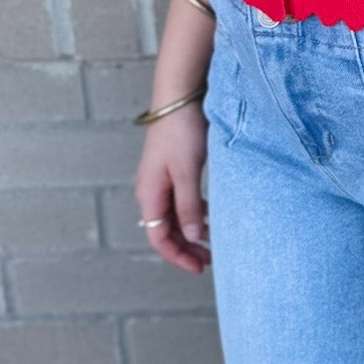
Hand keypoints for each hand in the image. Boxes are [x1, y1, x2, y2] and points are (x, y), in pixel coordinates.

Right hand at [134, 104, 210, 274]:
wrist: (179, 97)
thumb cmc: (182, 131)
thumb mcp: (187, 172)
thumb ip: (188, 205)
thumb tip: (191, 236)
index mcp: (150, 194)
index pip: (158, 237)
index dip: (178, 256)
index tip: (200, 267)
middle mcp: (151, 190)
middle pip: (165, 230)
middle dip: (186, 248)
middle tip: (210, 260)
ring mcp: (161, 180)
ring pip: (174, 216)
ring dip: (191, 231)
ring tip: (213, 241)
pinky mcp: (173, 169)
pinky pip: (181, 200)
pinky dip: (194, 212)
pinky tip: (210, 214)